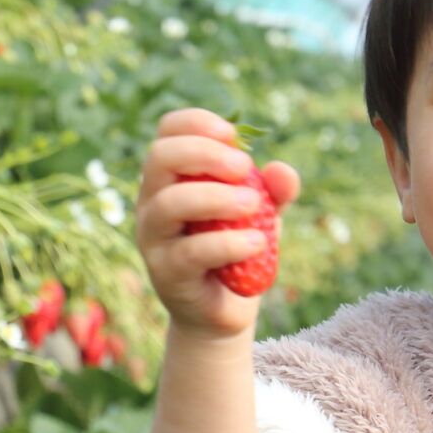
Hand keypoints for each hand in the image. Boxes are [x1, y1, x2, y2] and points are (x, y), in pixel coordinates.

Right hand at [133, 108, 299, 339]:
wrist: (225, 310)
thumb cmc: (237, 250)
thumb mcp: (262, 213)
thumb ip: (274, 190)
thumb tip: (281, 170)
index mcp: (170, 177)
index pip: (168, 131)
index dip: (197, 122)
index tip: (233, 134)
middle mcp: (152, 202)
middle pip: (160, 157)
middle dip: (205, 153)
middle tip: (244, 167)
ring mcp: (154, 239)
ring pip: (169, 204)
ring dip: (216, 198)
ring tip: (253, 205)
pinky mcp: (166, 274)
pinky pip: (192, 252)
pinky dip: (228, 243)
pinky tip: (257, 243)